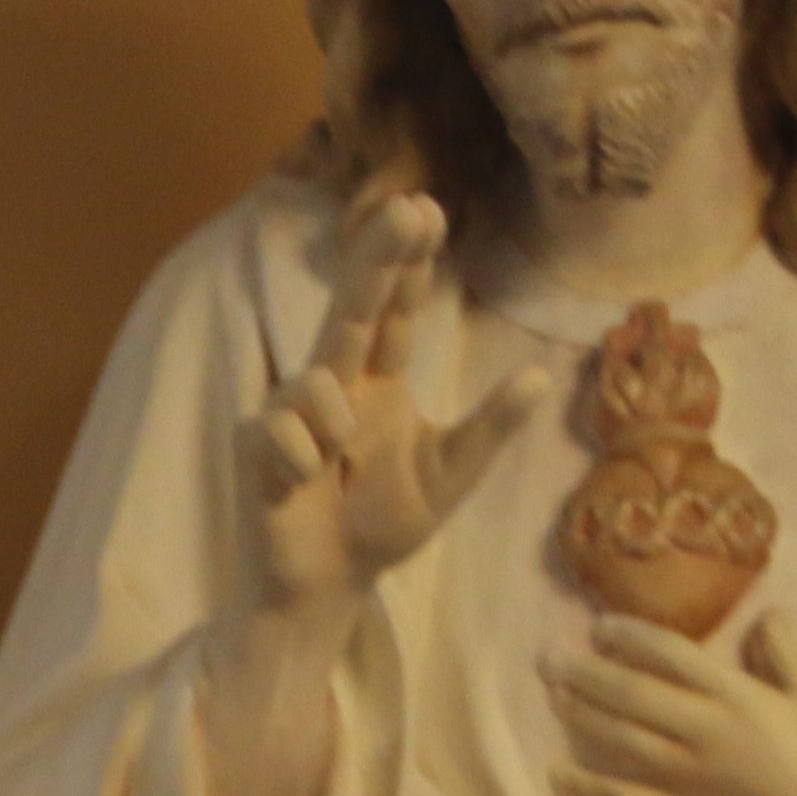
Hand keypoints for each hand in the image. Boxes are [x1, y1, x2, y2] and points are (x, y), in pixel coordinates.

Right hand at [238, 192, 559, 617]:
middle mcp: (335, 383)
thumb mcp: (451, 476)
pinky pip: (285, 430)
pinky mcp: (256, 441)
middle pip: (353, 305)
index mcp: (380, 384)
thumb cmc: (382, 528)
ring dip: (338, 420)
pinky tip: (305, 485)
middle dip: (377, 256)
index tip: (427, 210)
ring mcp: (291, 409)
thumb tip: (540, 376)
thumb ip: (489, 428)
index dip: (410, 264)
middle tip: (407, 207)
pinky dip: (306, 460)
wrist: (327, 588)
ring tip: (341, 463)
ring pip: (316, 375)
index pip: (398, 312)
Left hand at [549, 614, 796, 795]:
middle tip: (547, 658)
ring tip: (553, 698)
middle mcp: (703, 730)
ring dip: (581, 717)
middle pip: (630, 693)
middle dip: (585, 673)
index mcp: (737, 695)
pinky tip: (558, 775)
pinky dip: (586, 787)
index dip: (628, 637)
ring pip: (619, 739)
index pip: (669, 653)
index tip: (599, 627)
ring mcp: (687, 777)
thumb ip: (785, 656)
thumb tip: (768, 612)